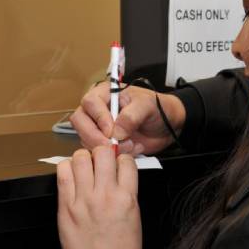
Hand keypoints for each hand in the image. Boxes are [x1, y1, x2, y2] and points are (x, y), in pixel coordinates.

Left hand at [57, 146, 141, 248]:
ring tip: (83, 168)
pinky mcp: (66, 205)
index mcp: (127, 198)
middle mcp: (105, 195)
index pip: (126, 161)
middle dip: (102, 153)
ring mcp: (84, 199)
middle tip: (99, 161)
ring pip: (80, 158)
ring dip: (83, 158)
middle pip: (103, 152)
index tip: (116, 163)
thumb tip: (119, 173)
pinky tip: (71, 175)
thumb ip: (127, 191)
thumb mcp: (134, 216)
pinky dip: (66, 168)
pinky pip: (63, 173)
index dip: (121, 159)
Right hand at [69, 82, 186, 154]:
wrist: (168, 126)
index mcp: (105, 93)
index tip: (112, 130)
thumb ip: (131, 115)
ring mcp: (98, 127)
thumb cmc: (157, 109)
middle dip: (95, 136)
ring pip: (86, 139)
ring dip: (106, 147)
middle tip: (113, 145)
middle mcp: (97, 109)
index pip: (90, 103)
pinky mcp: (103, 143)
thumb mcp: (148, 106)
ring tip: (130, 145)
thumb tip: (115, 131)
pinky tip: (130, 150)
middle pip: (80, 121)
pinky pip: (97, 152)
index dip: (98, 118)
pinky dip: (112, 155)